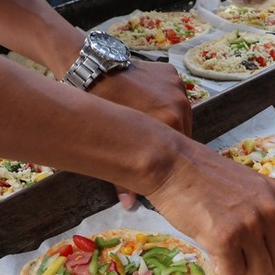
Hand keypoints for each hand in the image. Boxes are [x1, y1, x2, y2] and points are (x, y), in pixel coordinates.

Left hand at [87, 60, 191, 207]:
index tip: (157, 161)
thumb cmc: (101, 107)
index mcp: (172, 122)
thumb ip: (125, 177)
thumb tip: (130, 205)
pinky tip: (144, 99)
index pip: (178, 150)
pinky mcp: (170, 72)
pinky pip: (172, 93)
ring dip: (168, 118)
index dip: (167, 158)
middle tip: (148, 142)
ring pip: (179, 113)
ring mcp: (177, 86)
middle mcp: (180, 104)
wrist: (93, 69)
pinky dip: (162, 98)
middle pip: (182, 131)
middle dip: (167, 139)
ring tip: (146, 119)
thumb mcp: (112, 145)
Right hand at [146, 139, 274, 274]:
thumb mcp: (250, 188)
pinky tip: (213, 252)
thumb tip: (273, 255)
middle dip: (260, 270)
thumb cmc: (204, 177)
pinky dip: (223, 270)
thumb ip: (266, 214)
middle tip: (240, 261)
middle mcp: (271, 211)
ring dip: (242, 271)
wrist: (172, 165)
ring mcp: (250, 224)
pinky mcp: (226, 238)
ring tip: (224, 252)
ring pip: (260, 274)